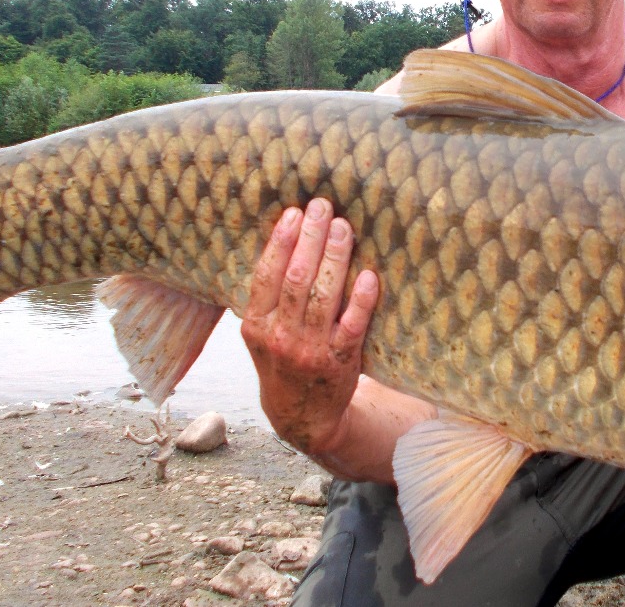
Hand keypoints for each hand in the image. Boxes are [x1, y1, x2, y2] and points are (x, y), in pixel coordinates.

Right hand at [240, 198, 378, 456]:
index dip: (280, 242)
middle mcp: (281, 337)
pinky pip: (352, 325)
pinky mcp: (341, 361)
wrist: (302, 417)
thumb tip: (283, 241)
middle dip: (310, 238)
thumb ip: (266, 298)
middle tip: (323, 206)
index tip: (294, 213)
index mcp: (256, 326)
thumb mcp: (260, 335)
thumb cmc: (283, 362)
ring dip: (335, 257)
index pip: (266, 276)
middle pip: (296, 279)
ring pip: (324, 297)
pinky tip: (368, 274)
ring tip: (343, 227)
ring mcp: (311, 350)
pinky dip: (360, 299)